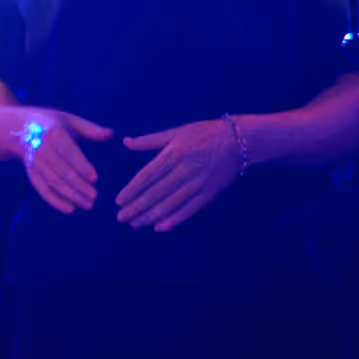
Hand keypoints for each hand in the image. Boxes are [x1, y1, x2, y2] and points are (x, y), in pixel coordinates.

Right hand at [10, 109, 117, 216]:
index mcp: (54, 134)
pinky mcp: (31, 173)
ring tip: (87, 205)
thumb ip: (89, 128)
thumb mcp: (68, 119)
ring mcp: (35, 163)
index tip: (94, 178)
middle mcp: (42, 149)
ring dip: (70, 195)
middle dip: (78, 185)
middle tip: (94, 197)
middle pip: (61, 171)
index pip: (69, 153)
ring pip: (53, 182)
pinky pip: (42, 189)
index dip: (81, 166)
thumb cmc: (50, 122)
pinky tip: (69, 209)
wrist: (17, 128)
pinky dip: (54, 200)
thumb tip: (110, 134)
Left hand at [112, 115, 249, 231]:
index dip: (132, 189)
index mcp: (174, 152)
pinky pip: (190, 208)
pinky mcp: (210, 192)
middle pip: (157, 192)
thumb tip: (125, 142)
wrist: (240, 141)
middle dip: (137, 207)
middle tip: (121, 218)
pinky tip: (160, 227)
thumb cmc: (205, 133)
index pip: (148, 175)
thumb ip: (149, 140)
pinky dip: (175, 218)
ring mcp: (198, 182)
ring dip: (151, 215)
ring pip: (171, 203)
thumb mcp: (177, 131)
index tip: (118, 201)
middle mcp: (185, 169)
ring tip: (135, 224)